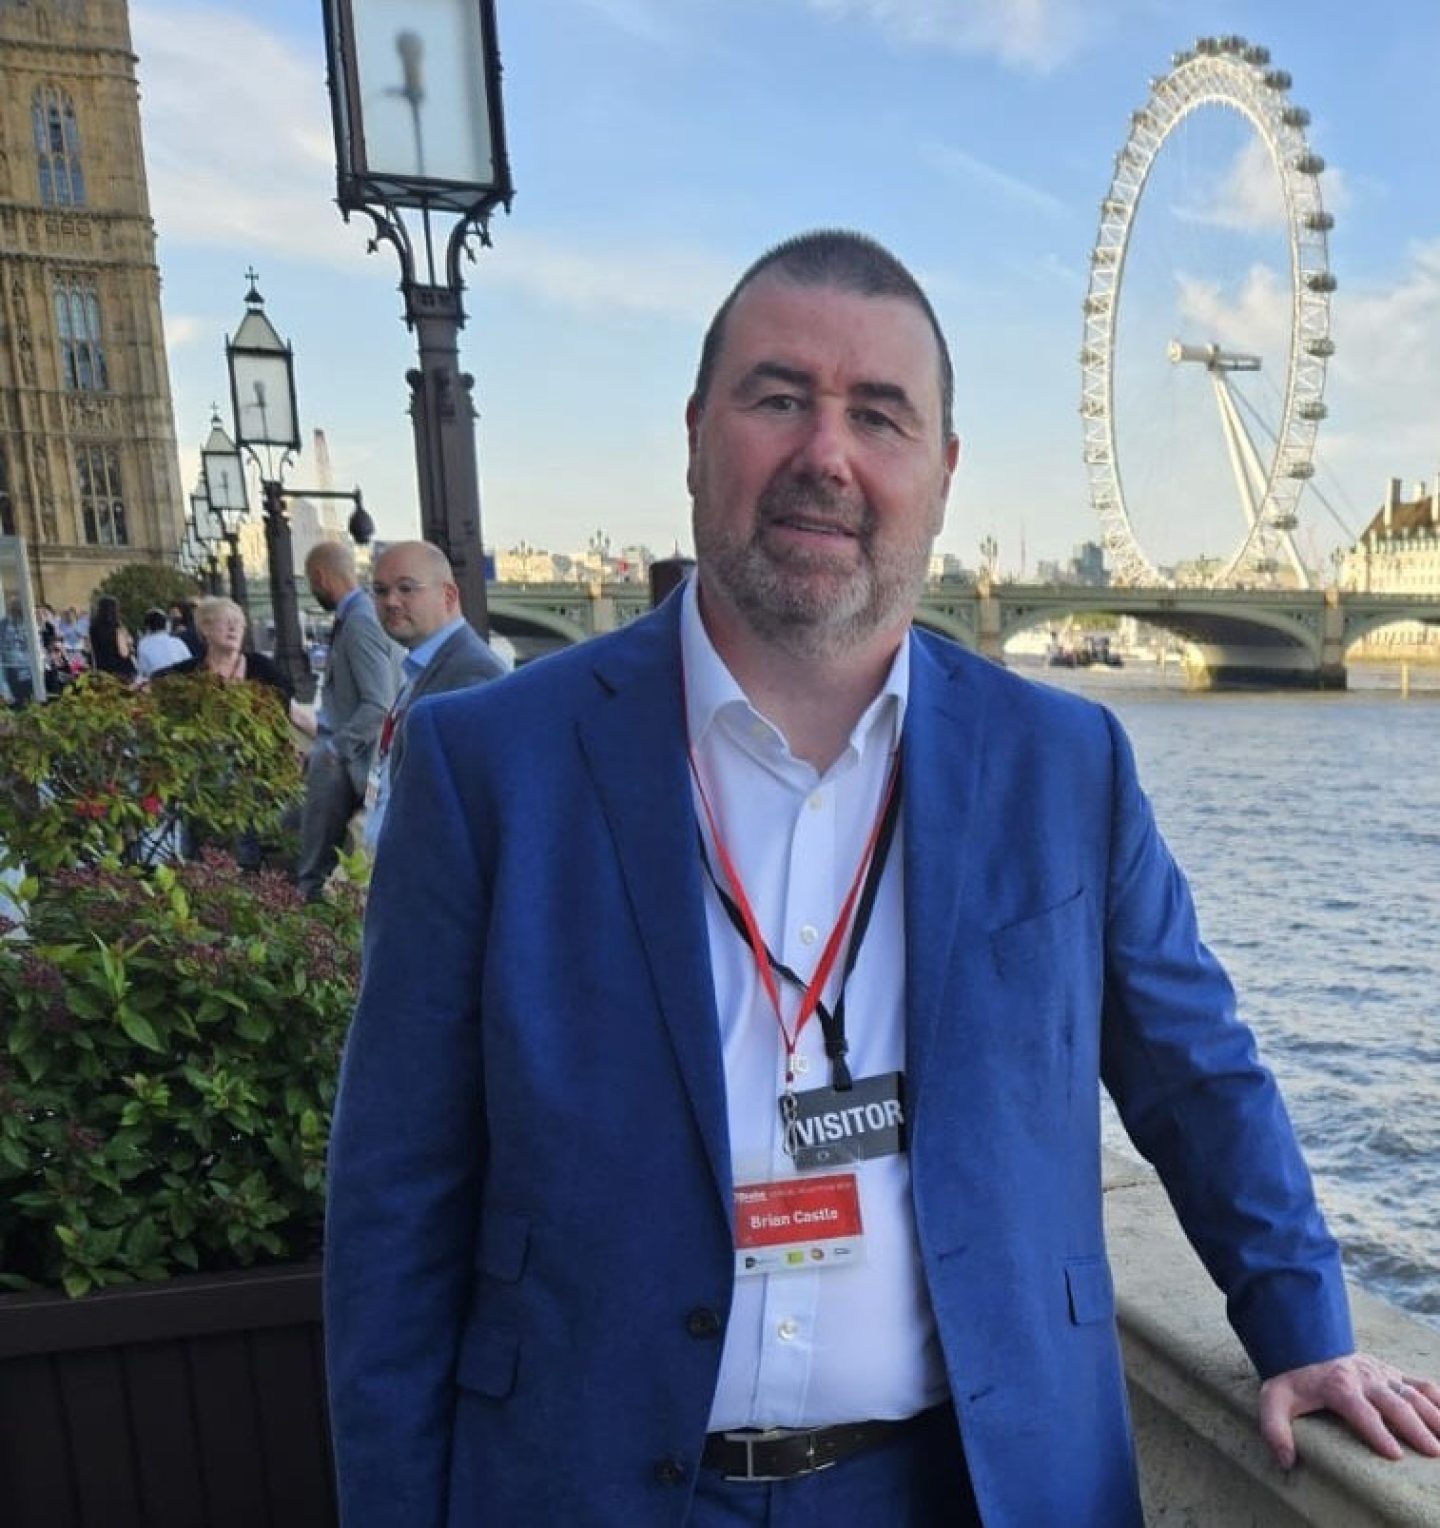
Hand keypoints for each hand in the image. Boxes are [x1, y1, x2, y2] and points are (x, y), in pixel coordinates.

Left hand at [1259, 1352, 1439, 1468]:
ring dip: (1433, 1415)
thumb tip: (1286, 1461)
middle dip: (1415, 1428)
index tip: (1394, 1454)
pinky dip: (1438, 1398)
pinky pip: (1420, 1383)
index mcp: (1337, 1386)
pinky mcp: (1392, 1373)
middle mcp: (1364, 1378)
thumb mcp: (1273, 1399)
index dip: (1377, 1431)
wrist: (1304, 1342)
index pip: (1360, 1410)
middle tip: (1433, 1452)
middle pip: (1394, 1403)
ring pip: (1413, 1393)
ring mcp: (1381, 1374)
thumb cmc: (1292, 1378)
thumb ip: (1274, 1429)